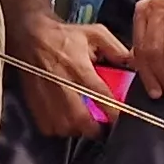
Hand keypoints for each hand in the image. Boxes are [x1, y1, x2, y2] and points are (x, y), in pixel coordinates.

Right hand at [14, 18, 128, 137]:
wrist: (30, 34)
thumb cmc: (64, 36)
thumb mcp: (94, 33)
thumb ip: (116, 49)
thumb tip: (132, 62)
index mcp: (79, 66)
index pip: (99, 93)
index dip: (112, 110)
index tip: (118, 118)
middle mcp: (61, 83)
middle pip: (78, 118)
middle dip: (93, 129)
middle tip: (102, 129)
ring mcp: (45, 94)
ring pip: (62, 126)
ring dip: (76, 130)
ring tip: (84, 125)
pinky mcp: (34, 100)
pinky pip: (47, 126)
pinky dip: (58, 130)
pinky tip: (66, 123)